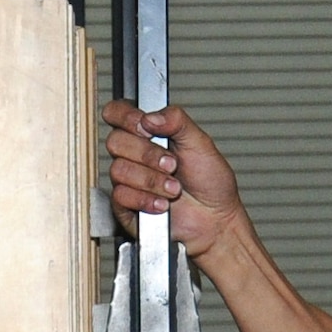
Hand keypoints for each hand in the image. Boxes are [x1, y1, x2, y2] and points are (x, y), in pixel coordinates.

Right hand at [103, 100, 245, 258]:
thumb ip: (177, 120)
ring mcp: (129, 180)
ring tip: (174, 189)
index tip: (146, 128)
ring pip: (119, 170)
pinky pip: (121, 196)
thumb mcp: (201, 143)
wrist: (215, 219)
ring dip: (151, 180)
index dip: (125, 117)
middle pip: (115, 141)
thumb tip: (150, 117)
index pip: (117, 113)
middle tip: (172, 164)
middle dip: (147, 154)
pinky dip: (145, 200)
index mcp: (148, 133)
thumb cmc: (209, 182)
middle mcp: (134, 154)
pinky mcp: (126, 206)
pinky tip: (162, 204)